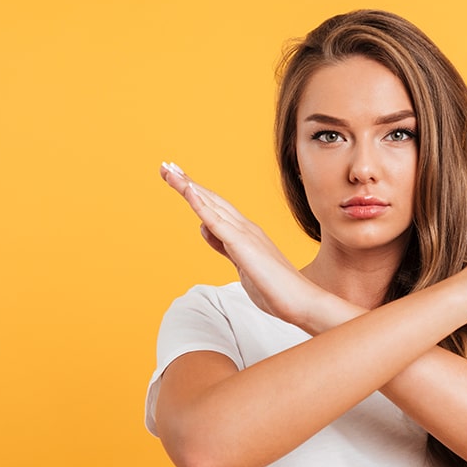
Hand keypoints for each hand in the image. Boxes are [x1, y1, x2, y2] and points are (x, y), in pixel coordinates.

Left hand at [159, 161, 322, 323]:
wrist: (300, 300)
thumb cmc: (275, 288)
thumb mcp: (240, 264)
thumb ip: (223, 246)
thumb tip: (205, 228)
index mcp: (245, 233)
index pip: (215, 208)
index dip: (195, 193)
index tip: (178, 179)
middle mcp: (245, 227)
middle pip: (210, 199)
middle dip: (186, 183)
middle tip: (166, 166)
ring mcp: (244, 234)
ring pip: (211, 204)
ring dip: (188, 186)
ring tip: (170, 170)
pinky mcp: (242, 245)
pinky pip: (217, 221)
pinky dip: (201, 205)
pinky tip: (188, 191)